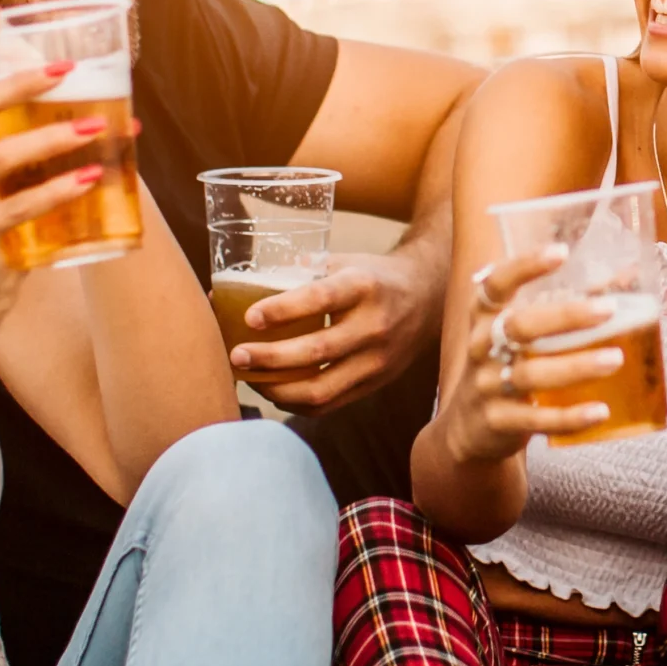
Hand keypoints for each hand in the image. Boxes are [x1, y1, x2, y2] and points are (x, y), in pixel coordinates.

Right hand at [0, 12, 114, 320]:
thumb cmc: (4, 228)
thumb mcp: (14, 181)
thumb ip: (40, 146)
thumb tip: (112, 114)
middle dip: (18, 83)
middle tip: (66, 69)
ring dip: (52, 138)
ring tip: (99, 128)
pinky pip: (14, 209)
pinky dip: (55, 191)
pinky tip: (90, 179)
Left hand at [231, 244, 446, 413]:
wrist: (430, 298)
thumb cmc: (375, 277)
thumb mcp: (346, 261)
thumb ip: (303, 271)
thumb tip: (245, 282)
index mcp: (364, 286)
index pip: (320, 299)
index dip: (282, 310)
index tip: (249, 317)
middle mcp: (374, 325)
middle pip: (315, 352)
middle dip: (268, 358)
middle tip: (236, 356)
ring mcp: (377, 360)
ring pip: (321, 388)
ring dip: (277, 388)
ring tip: (249, 378)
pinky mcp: (376, 383)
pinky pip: (330, 403)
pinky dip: (296, 402)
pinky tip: (275, 391)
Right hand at [438, 248, 627, 463]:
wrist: (467, 428)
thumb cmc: (504, 365)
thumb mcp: (514, 334)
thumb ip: (553, 307)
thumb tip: (620, 278)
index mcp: (484, 317)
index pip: (496, 284)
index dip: (525, 266)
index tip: (561, 252)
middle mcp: (481, 347)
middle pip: (520, 327)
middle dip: (565, 316)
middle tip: (608, 308)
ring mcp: (488, 386)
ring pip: (531, 375)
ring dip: (576, 366)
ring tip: (615, 358)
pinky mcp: (499, 421)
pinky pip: (537, 419)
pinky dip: (570, 416)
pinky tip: (600, 411)